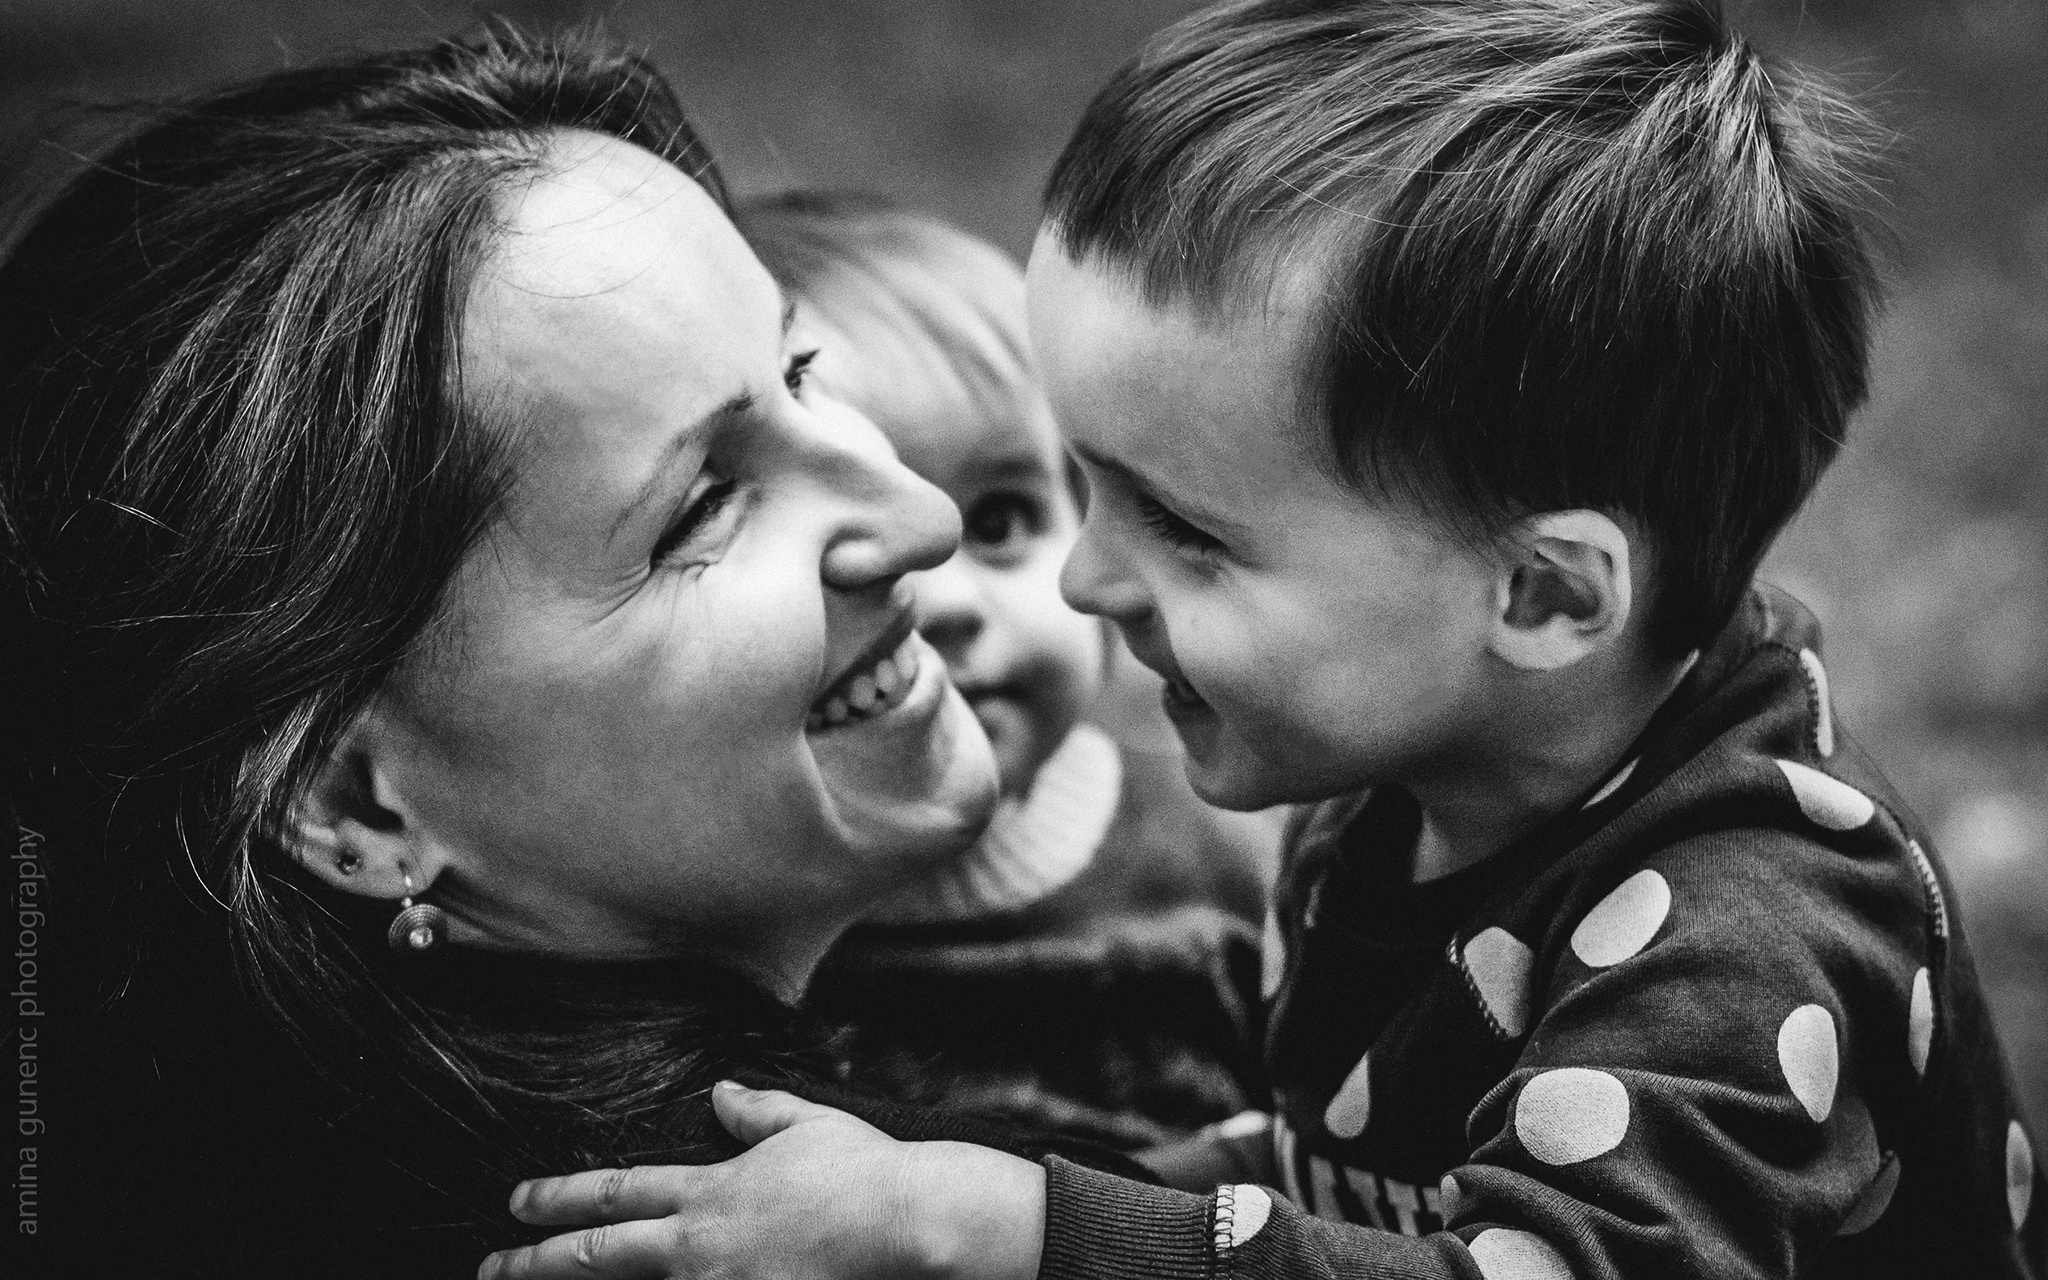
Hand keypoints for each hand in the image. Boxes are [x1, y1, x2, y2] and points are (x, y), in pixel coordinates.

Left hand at [477, 1081, 1047, 1279]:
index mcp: (710, 1193)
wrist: (905, 1221)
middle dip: (537, 1260)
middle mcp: (699, 1246)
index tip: (518, 1200)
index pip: (617, 1192)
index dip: (561, 1196)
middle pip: (600, 1254)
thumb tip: (719, 1093)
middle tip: (491, 1265)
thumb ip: (756, 1111)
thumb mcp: (807, 1124)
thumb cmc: (865, 1172)